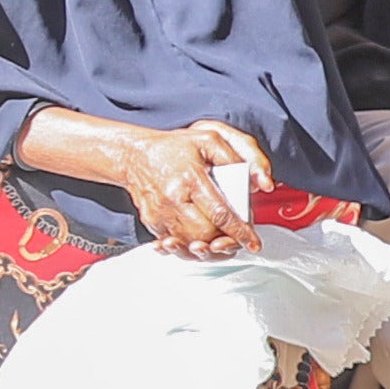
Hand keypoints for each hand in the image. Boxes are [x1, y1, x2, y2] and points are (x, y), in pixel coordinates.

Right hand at [114, 119, 272, 257]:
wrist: (134, 155)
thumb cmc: (172, 148)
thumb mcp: (208, 139)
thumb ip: (234, 158)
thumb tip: (255, 181)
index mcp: (191, 178)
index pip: (221, 213)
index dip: (240, 231)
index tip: (252, 242)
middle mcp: (173, 199)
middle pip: (205, 234)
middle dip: (224, 241)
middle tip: (236, 239)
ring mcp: (160, 214)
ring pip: (189, 244)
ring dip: (208, 249)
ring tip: (219, 244)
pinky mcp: (152, 223)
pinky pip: (174, 244)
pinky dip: (188, 248)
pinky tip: (197, 245)